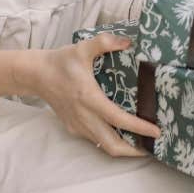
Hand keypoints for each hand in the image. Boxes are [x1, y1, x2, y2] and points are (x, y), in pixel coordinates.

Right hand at [25, 32, 159, 156]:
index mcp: (89, 98)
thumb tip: (128, 41)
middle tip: (152, 146)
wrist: (37, 75)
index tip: (155, 131)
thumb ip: (106, 42)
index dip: (138, 127)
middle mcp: (84, 117)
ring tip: (141, 143)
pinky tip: (121, 133)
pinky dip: (110, 141)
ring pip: (103, 145)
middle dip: (133, 150)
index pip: (118, 119)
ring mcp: (78, 125)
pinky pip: (95, 140)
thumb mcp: (84, 47)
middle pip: (111, 144)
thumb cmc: (62, 61)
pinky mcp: (73, 127)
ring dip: (123, 147)